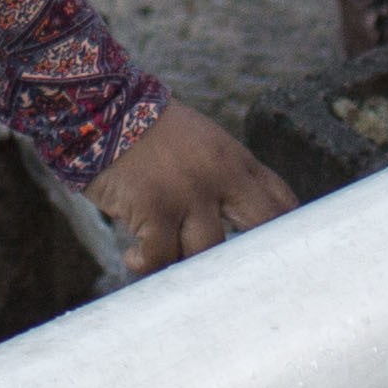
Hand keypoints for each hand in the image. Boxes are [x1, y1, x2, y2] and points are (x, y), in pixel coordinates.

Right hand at [87, 106, 299, 272]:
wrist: (102, 107)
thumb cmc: (149, 133)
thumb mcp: (202, 144)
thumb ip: (225, 176)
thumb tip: (242, 224)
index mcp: (235, 159)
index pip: (281, 202)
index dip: (285, 236)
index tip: (274, 260)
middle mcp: (220, 175)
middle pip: (263, 227)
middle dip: (254, 258)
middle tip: (232, 280)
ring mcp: (189, 192)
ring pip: (208, 253)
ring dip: (185, 264)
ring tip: (163, 258)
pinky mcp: (155, 207)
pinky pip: (161, 258)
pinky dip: (145, 264)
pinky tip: (133, 257)